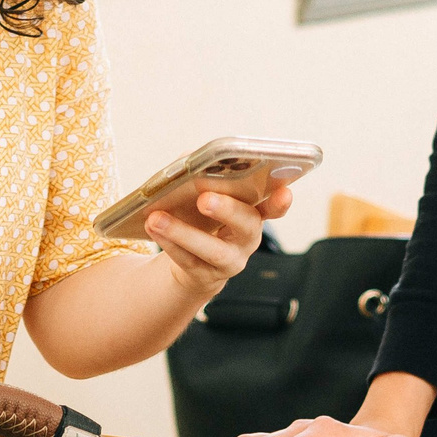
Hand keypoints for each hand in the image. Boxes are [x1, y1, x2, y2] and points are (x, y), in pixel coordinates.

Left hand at [147, 184, 294, 299]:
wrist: (194, 262)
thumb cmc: (202, 217)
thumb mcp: (207, 194)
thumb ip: (204, 174)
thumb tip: (188, 161)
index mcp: (254, 212)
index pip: (274, 206)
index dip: (280, 201)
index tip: (284, 192)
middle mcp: (248, 238)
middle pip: (246, 225)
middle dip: (226, 210)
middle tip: (204, 199)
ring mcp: (230, 260)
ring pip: (212, 249)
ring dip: (182, 232)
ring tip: (156, 217)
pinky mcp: (207, 275)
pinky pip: (188, 260)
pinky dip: (168, 243)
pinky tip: (152, 227)